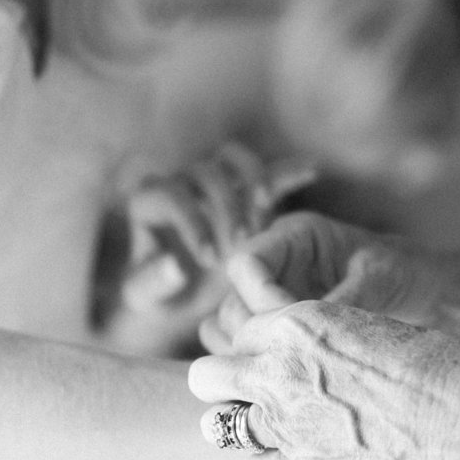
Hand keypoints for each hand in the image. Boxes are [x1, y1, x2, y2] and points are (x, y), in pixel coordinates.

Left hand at [100, 144, 313, 352]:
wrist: (183, 301)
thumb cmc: (160, 299)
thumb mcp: (147, 299)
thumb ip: (153, 283)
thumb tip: (176, 264)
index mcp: (148, 203)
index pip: (169, 195)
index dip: (192, 223)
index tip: (211, 260)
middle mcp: (180, 185)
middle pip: (206, 172)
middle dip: (227, 208)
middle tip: (241, 247)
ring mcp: (213, 184)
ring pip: (232, 158)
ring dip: (252, 181)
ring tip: (264, 218)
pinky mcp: (244, 192)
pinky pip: (266, 172)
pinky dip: (287, 170)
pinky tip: (312, 171)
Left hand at [188, 299, 459, 459]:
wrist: (459, 415)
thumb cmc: (426, 363)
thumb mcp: (359, 327)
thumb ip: (312, 339)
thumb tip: (292, 350)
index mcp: (290, 324)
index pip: (237, 329)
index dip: (252, 344)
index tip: (270, 356)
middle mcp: (274, 371)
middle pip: (204, 375)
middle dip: (222, 383)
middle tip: (251, 392)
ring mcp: (283, 423)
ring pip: (217, 427)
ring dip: (238, 427)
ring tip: (269, 428)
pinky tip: (294, 458)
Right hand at [200, 211, 452, 352]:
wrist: (409, 285)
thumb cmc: (396, 271)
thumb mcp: (376, 279)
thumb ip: (342, 302)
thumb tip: (311, 337)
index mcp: (293, 236)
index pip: (246, 263)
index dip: (261, 298)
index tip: (293, 325)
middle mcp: (270, 264)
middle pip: (230, 301)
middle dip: (254, 333)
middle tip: (290, 357)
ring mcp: (264, 296)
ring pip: (225, 328)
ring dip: (247, 352)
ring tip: (285, 371)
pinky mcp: (266, 325)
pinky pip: (237, 345)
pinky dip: (250, 363)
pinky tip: (280, 379)